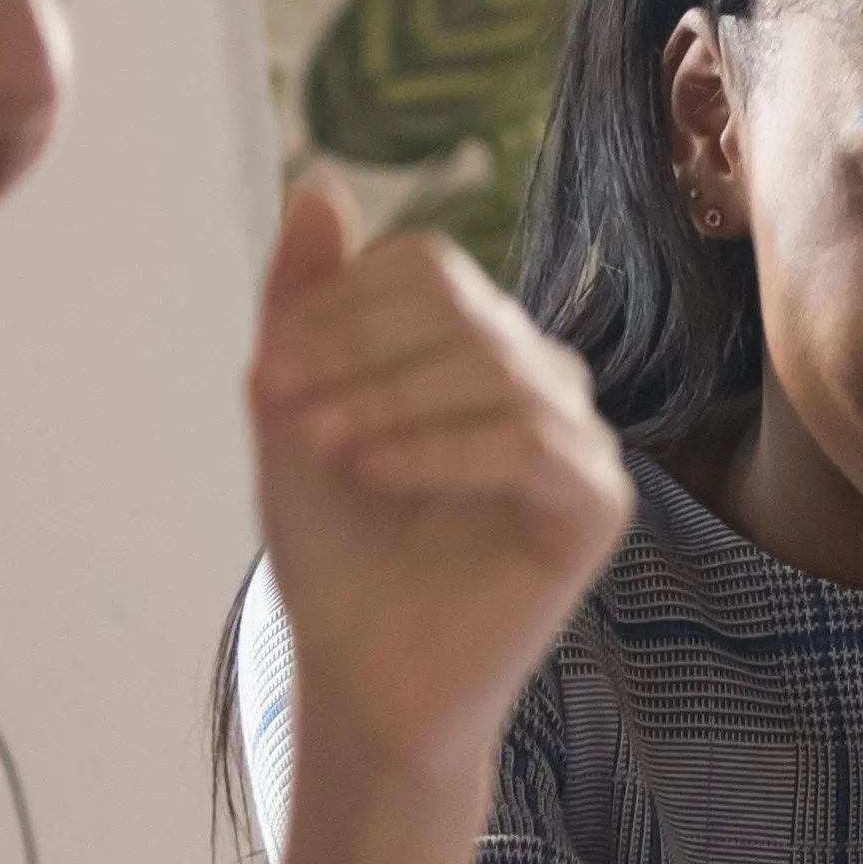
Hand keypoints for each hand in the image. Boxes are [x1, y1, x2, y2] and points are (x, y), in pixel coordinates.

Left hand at [247, 181, 628, 789]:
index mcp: (475, 349)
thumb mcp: (297, 412)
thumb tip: (321, 184)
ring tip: (324, 451)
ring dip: (390, 402)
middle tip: (285, 413)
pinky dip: (441, 450)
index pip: (427, 269)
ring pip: (494, 369)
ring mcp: (576, 441)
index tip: (268, 374)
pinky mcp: (595, 505)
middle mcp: (538, 380)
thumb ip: (305, 304)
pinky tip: (376, 476)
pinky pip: (529, 441)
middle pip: (461, 310)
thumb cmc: (338, 555)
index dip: (343, 306)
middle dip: (358, 353)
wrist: (364, 680)